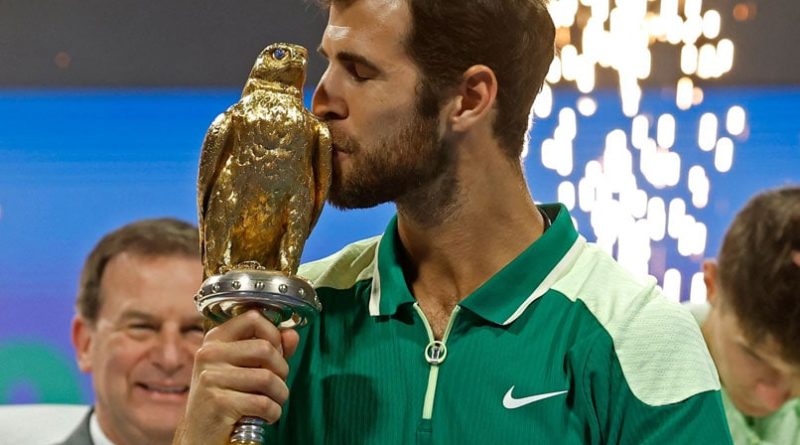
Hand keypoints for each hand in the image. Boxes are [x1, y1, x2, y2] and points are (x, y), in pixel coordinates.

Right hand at [172, 310, 299, 444]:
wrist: (201, 434)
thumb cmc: (227, 398)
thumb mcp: (246, 368)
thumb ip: (271, 349)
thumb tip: (292, 334)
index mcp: (215, 340)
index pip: (252, 318)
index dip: (274, 334)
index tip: (276, 352)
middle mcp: (209, 354)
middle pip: (265, 348)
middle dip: (282, 369)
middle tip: (277, 384)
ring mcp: (211, 378)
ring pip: (267, 378)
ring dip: (281, 394)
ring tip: (274, 401)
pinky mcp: (217, 402)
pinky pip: (263, 403)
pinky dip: (273, 412)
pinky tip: (267, 416)